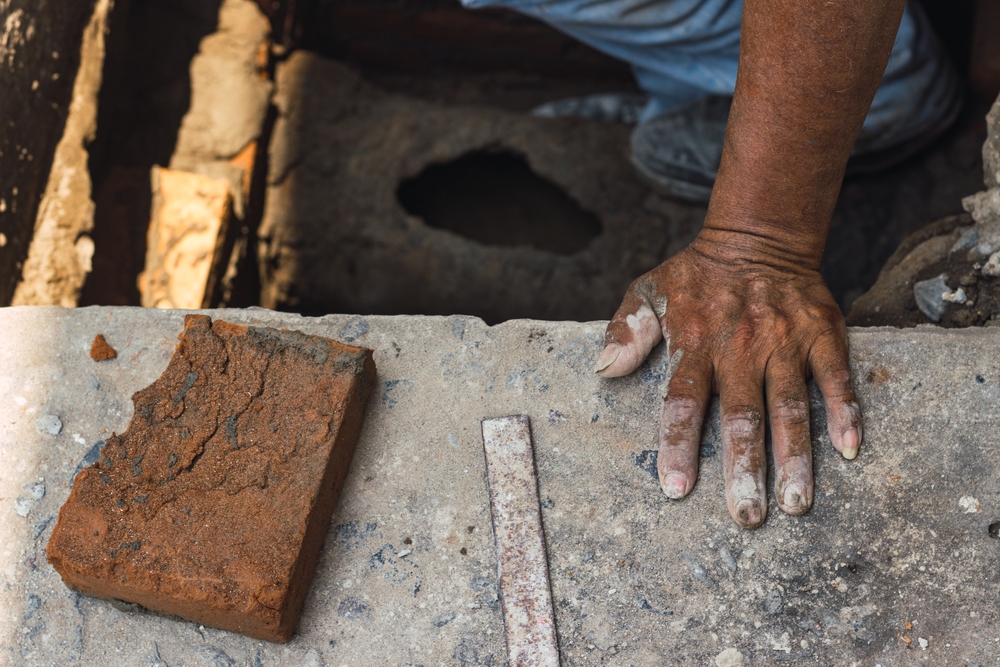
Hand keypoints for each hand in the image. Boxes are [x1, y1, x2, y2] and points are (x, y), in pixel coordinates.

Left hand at [596, 241, 861, 527]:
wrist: (758, 234)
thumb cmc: (696, 275)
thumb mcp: (649, 291)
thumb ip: (626, 330)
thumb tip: (603, 370)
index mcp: (695, 341)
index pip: (683, 401)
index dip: (680, 446)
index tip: (677, 490)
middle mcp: (740, 347)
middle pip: (741, 416)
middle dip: (745, 470)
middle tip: (747, 516)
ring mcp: (784, 341)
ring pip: (790, 406)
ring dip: (795, 457)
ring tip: (796, 502)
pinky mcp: (822, 333)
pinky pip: (836, 376)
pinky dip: (845, 411)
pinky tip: (849, 450)